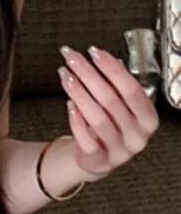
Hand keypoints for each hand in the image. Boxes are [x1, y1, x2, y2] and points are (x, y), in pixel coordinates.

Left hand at [58, 45, 160, 178]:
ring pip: (98, 118)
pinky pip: (86, 139)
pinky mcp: (100, 161)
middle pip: (111, 100)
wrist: (97, 158)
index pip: (132, 90)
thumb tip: (104, 58)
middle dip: (89, 74)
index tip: (94, 52)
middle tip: (72, 58)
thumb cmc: (110, 125)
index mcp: (148, 119)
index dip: (112, 69)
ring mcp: (120, 151)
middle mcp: (137, 136)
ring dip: (79, 93)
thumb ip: (115, 84)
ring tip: (65, 76)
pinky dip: (76, 120)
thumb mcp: (119, 105)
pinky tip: (68, 104)